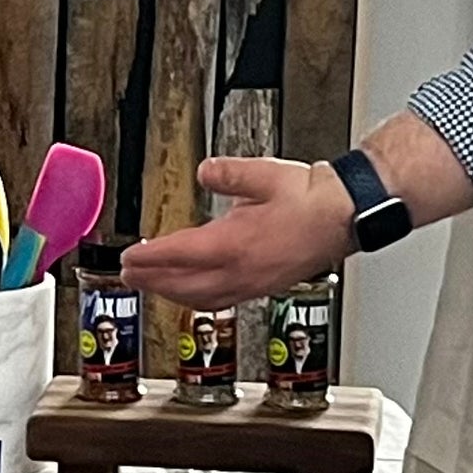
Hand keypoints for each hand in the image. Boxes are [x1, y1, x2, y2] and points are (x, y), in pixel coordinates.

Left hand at [121, 158, 355, 306]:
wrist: (345, 217)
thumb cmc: (312, 199)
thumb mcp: (264, 174)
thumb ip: (228, 174)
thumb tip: (206, 172)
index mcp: (236, 244)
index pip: (179, 256)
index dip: (148, 259)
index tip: (127, 258)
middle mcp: (241, 271)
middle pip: (183, 285)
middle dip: (151, 281)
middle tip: (127, 274)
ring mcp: (252, 284)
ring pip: (200, 298)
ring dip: (171, 294)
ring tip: (152, 286)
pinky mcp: (262, 287)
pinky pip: (220, 300)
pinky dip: (196, 298)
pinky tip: (192, 291)